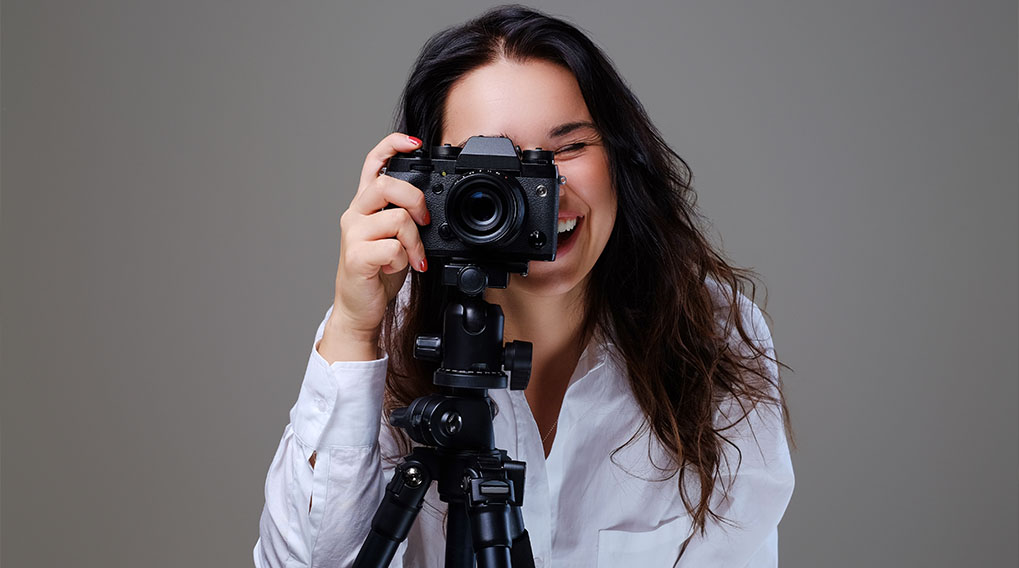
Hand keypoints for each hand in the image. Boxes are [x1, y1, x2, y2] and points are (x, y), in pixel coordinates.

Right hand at [318, 133, 430, 361]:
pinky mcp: (356, 256)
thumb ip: (404, 215)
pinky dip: (405, 259)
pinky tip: (399, 267)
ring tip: (414, 256)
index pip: (373, 162)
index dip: (393, 145)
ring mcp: (353, 234)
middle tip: (425, 221)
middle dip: (416, 200)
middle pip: (388, 184)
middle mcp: (355, 214)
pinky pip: (392, 247)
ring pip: (397, 218)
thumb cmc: (379, 271)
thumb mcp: (395, 236)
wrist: (359, 308)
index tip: (415, 143)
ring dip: (415, 240)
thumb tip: (430, 204)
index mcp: (365, 205)